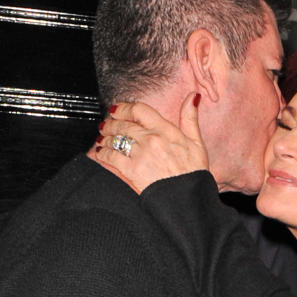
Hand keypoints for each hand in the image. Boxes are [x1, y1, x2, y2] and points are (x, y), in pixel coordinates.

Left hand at [91, 95, 208, 192]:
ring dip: (105, 137)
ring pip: (116, 138)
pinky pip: (112, 156)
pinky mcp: (132, 170)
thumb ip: (190, 118)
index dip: (125, 108)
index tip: (118, 109)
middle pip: (124, 123)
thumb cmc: (193, 174)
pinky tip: (99, 152)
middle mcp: (151, 139)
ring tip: (101, 137)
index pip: (139, 110)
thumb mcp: (197, 142)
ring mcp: (140, 154)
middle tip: (105, 124)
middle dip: (111, 122)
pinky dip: (102, 153)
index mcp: (165, 130)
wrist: (188, 199)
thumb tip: (193, 97)